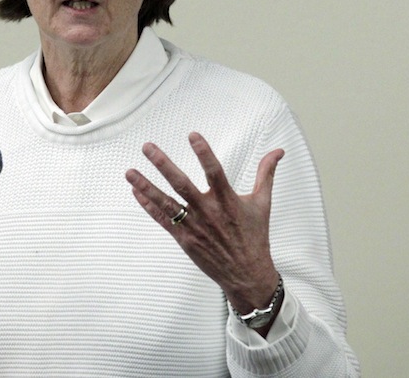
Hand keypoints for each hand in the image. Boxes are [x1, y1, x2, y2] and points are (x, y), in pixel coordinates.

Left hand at [125, 131, 283, 317]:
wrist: (247, 275)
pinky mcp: (184, 239)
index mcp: (228, 200)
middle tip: (147, 147)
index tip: (192, 134)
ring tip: (130, 171)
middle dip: (163, 164)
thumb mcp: (262, 203)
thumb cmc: (254, 236)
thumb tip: (278, 151)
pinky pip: (162, 220)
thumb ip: (266, 174)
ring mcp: (194, 226)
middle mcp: (209, 212)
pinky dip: (148, 205)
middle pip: (182, 184)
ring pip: (166, 202)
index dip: (204, 152)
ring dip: (146, 186)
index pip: (215, 171)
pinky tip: (135, 191)